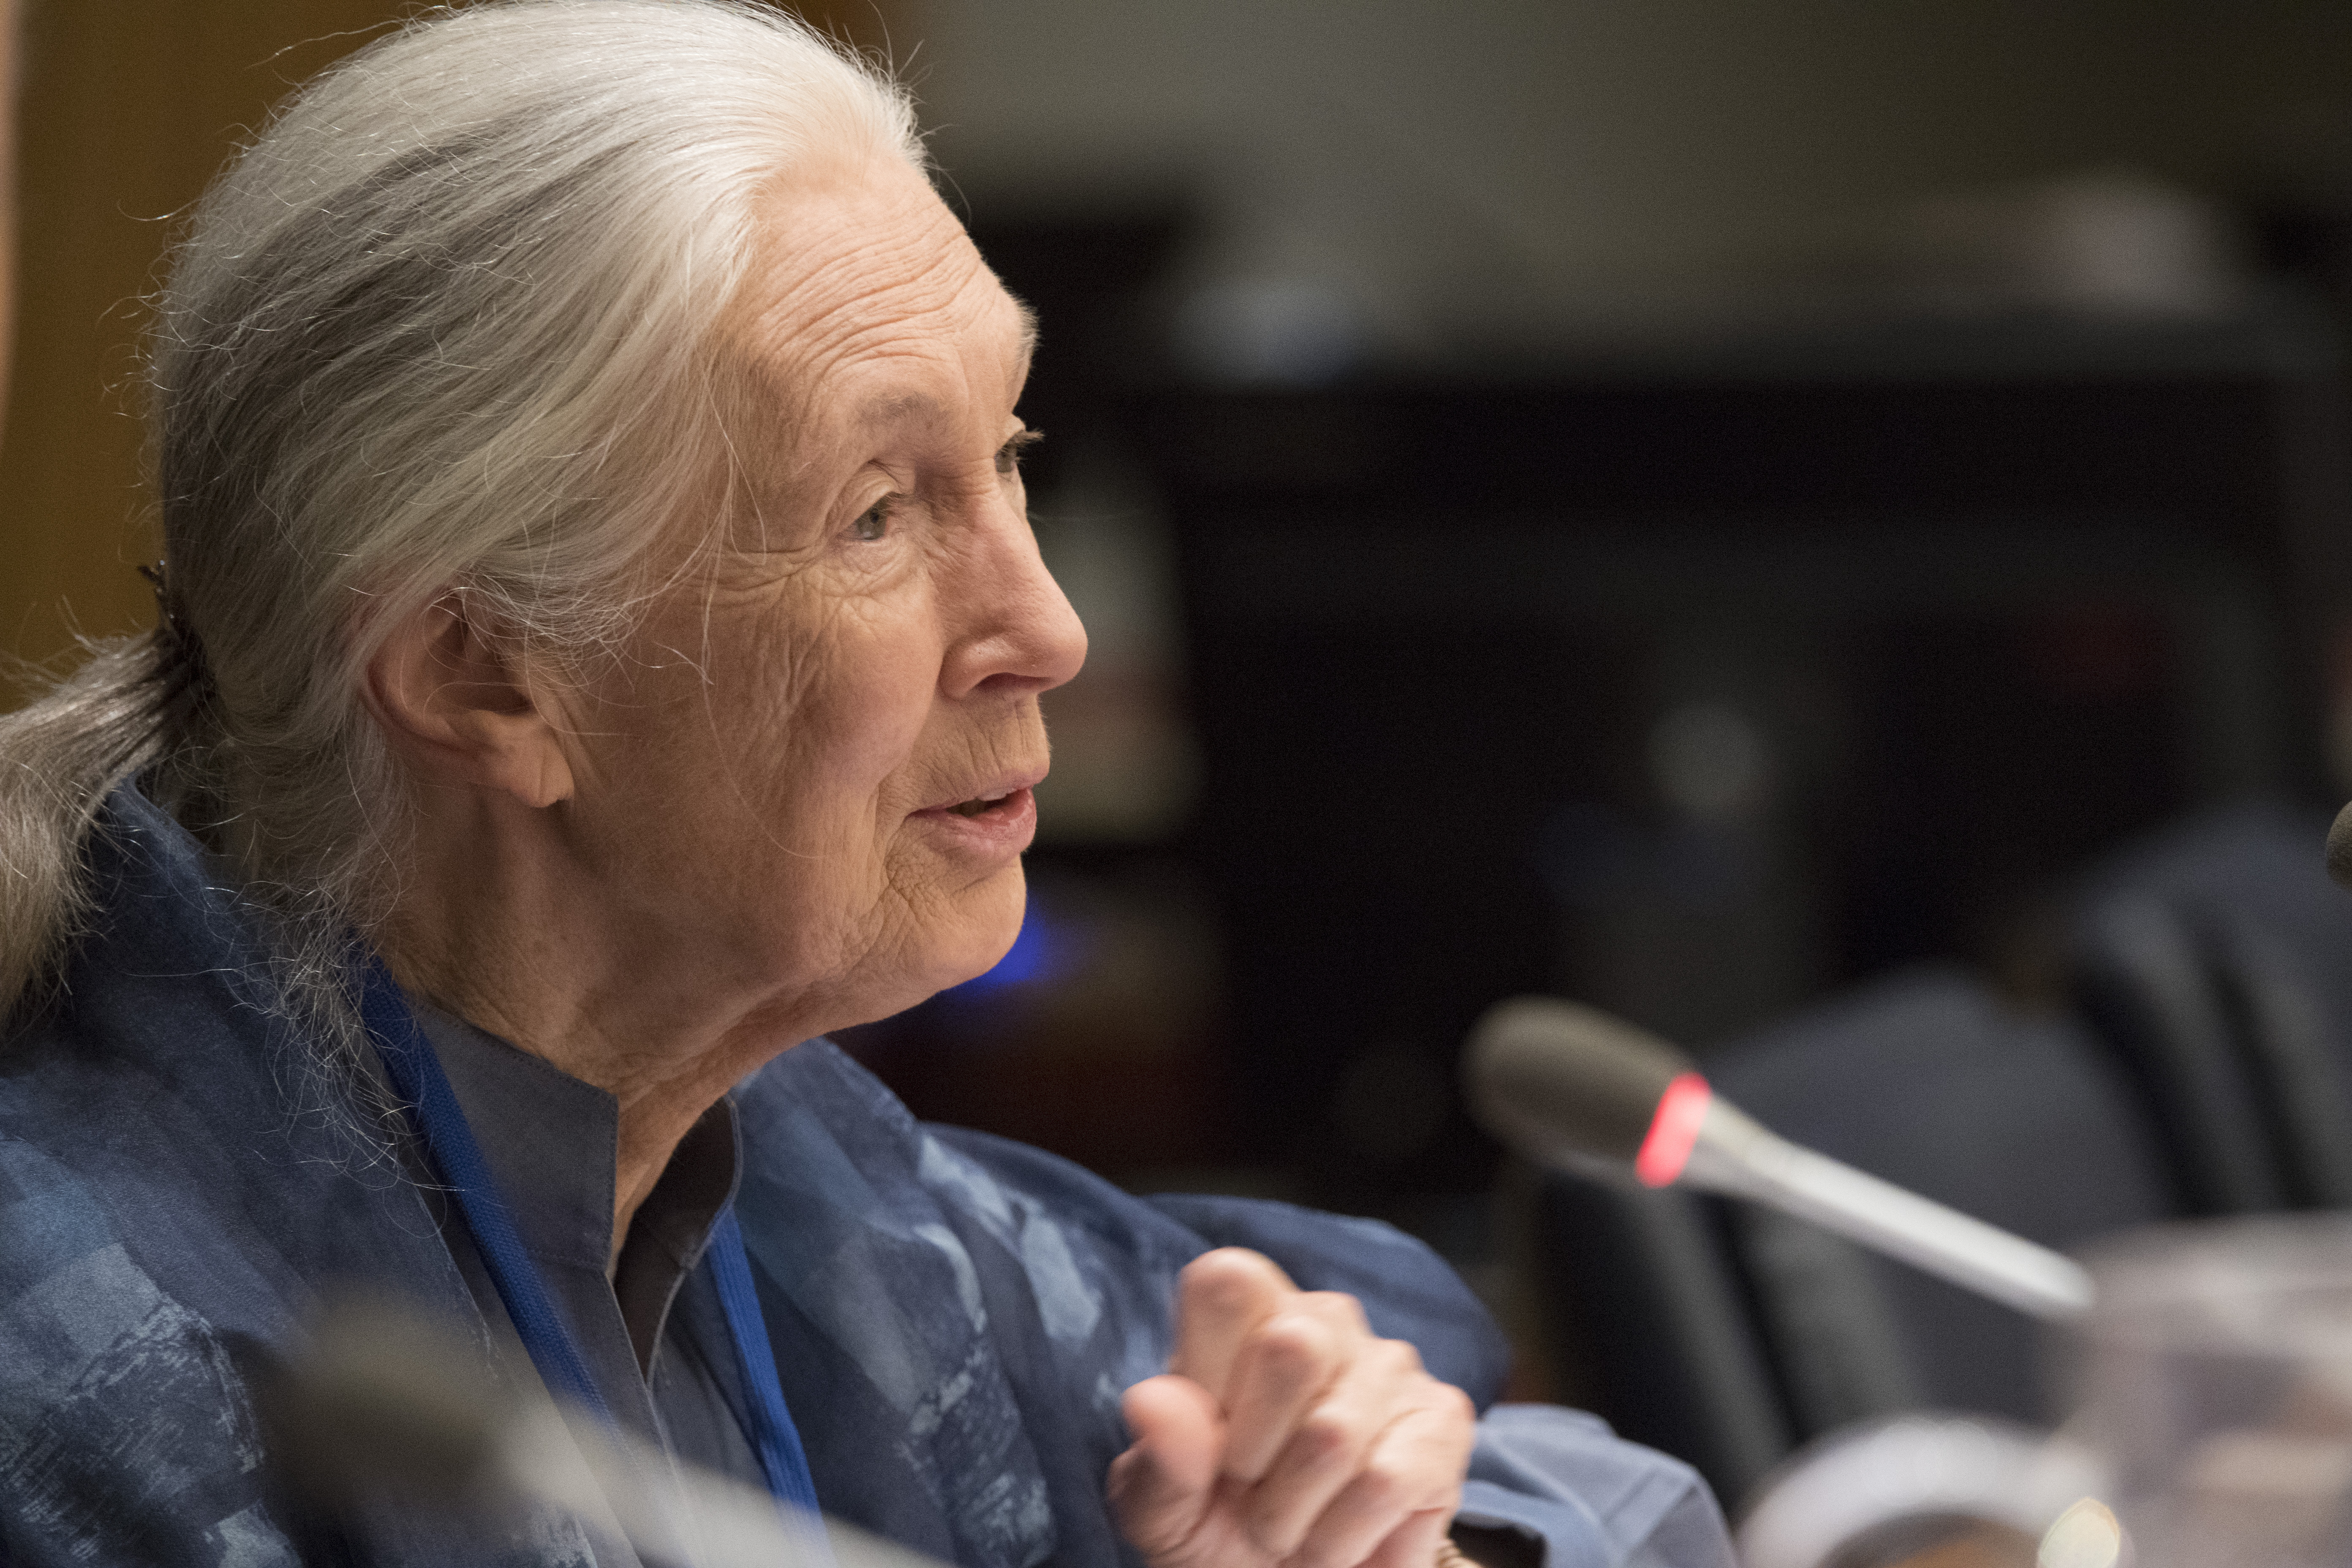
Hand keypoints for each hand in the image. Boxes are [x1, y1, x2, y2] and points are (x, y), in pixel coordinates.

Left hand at [1108, 1248, 1477, 1567]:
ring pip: (1333, 1435)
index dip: (1207, 1370)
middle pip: (1290, 1347)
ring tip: (1293, 1525)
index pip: (1226, 1283)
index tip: (1208, 1438)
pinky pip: (1386, 1481)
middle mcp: (1324, 1320)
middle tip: (1251, 1491)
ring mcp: (1391, 1365)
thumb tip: (1149, 1400)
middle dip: (1255, 1455)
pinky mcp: (1443, 1420)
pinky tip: (1339, 1537)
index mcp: (1246, 1315)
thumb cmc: (1223, 1530)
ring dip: (1295, 1515)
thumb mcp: (1165, 1511)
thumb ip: (1158, 1460)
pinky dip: (1345, 1537)